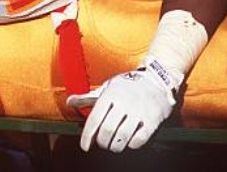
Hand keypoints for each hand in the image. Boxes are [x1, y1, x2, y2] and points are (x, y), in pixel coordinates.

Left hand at [66, 57, 181, 152]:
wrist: (157, 79)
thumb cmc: (128, 85)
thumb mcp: (107, 87)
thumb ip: (88, 97)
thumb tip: (69, 102)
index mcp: (110, 95)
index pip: (94, 119)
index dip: (87, 136)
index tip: (85, 146)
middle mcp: (124, 103)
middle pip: (107, 130)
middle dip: (102, 142)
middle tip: (102, 143)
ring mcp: (139, 112)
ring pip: (122, 137)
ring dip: (115, 146)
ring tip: (113, 146)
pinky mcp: (152, 120)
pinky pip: (140, 139)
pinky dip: (132, 145)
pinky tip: (128, 142)